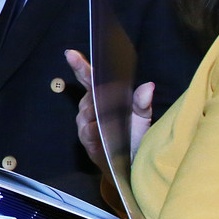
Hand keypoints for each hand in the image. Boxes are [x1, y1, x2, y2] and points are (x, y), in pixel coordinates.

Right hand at [64, 50, 153, 168]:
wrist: (131, 164)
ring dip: (99, 111)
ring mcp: (85, 125)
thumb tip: (148, 86)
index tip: (70, 54)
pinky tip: (102, 128)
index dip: (79, 66)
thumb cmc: (134, 136)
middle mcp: (89, 109)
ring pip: (87, 111)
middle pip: (89, 94)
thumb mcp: (141, 116)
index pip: (88, 78)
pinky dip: (96, 128)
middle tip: (107, 91)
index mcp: (100, 97)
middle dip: (97, 92)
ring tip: (111, 114)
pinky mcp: (87, 141)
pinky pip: (89, 130)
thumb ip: (142, 101)